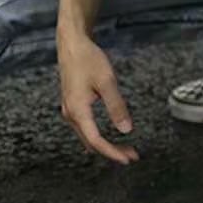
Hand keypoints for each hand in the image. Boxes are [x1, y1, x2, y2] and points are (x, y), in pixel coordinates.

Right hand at [57, 20, 138, 164]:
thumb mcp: (107, 81)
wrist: (71, 44)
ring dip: (106, 144)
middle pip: (91, 142)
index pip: (96, 140)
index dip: (112, 152)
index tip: (128, 159)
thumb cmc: (87, 59)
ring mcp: (70, 110)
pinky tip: (111, 135)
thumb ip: (117, 106)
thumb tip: (126, 130)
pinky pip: (85, 128)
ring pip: (87, 136)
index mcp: (78, 110)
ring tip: (125, 148)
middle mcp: (71, 114)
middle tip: (132, 156)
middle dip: (112, 151)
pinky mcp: (72, 105)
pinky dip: (99, 135)